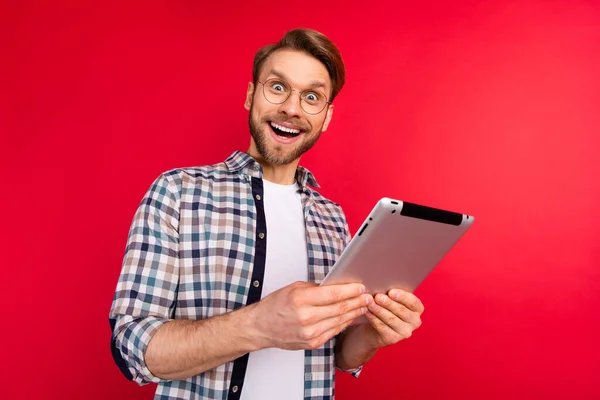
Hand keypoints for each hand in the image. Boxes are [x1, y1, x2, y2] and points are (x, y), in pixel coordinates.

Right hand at [250, 281, 369, 350]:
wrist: (261, 327)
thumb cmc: (276, 305)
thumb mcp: (294, 288)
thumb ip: (316, 288)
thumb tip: (337, 286)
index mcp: (301, 300)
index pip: (333, 294)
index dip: (350, 290)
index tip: (361, 287)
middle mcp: (306, 317)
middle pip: (340, 308)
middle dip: (357, 301)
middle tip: (368, 296)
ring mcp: (310, 333)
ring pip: (340, 321)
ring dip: (354, 313)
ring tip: (364, 306)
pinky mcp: (313, 343)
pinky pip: (334, 331)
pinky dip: (345, 323)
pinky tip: (351, 317)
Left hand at [362, 289, 423, 347]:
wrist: (376, 327)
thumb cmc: (386, 307)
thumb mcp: (392, 299)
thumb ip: (392, 293)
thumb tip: (382, 284)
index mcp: (417, 309)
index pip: (413, 302)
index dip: (402, 297)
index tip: (391, 292)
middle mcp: (415, 321)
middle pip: (401, 311)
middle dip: (388, 303)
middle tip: (377, 296)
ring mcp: (405, 332)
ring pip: (391, 319)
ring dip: (379, 310)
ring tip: (369, 303)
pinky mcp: (393, 339)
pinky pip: (382, 327)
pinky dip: (374, 318)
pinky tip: (367, 312)